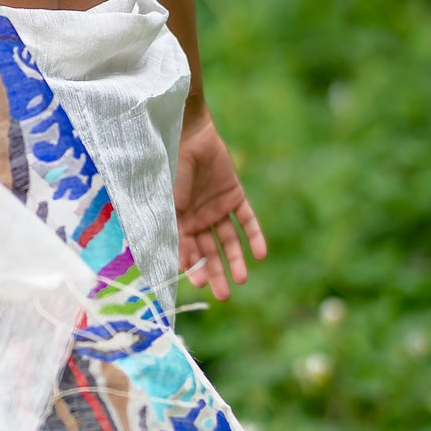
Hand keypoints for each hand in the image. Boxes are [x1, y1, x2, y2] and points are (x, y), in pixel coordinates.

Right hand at [174, 106, 265, 300]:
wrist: (189, 134)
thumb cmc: (173, 167)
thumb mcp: (170, 200)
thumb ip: (175, 226)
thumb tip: (178, 259)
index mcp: (179, 221)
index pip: (187, 252)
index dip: (193, 267)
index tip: (200, 283)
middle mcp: (198, 219)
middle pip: (209, 252)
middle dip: (215, 273)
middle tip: (223, 295)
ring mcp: (217, 208)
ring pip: (228, 241)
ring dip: (235, 259)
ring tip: (241, 279)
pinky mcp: (234, 195)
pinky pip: (246, 220)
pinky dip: (254, 236)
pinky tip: (261, 254)